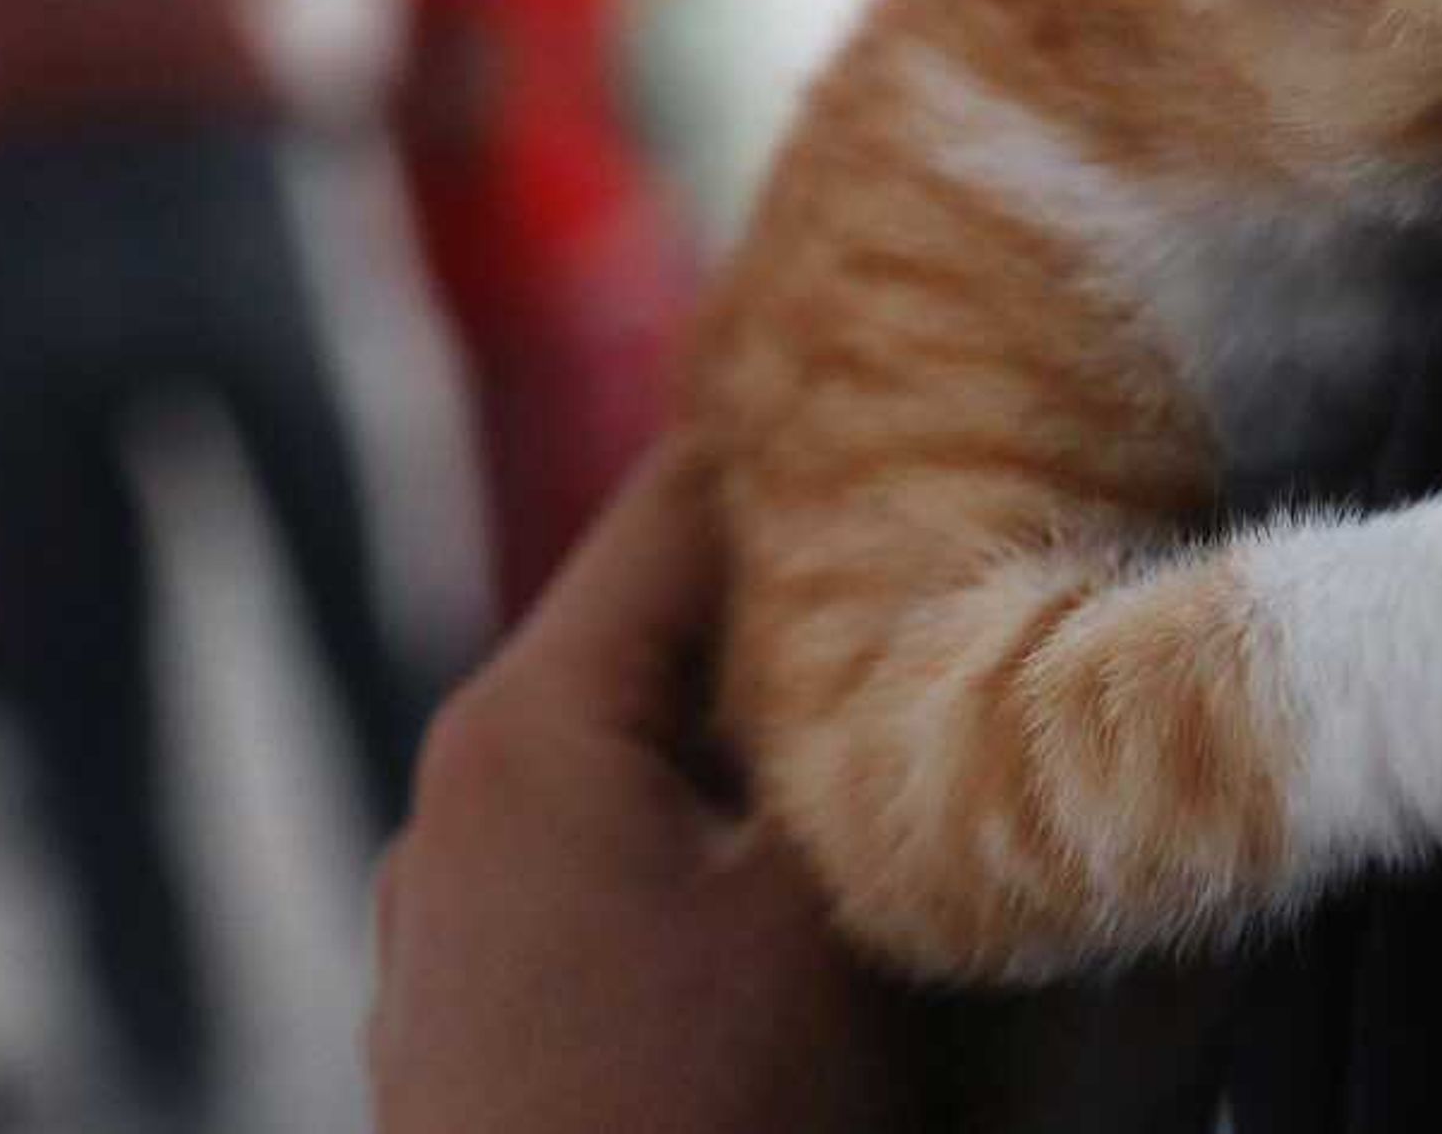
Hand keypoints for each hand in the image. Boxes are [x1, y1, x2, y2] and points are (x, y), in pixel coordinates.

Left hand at [370, 440, 911, 1133]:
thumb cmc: (703, 1122)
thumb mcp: (838, 911)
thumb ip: (893, 741)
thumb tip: (988, 625)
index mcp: (527, 719)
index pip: (689, 491)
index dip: (820, 432)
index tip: (945, 381)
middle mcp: (461, 791)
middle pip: (664, 621)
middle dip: (815, 585)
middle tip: (970, 538)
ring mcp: (453, 912)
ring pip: (645, 746)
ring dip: (770, 719)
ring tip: (916, 693)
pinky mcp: (481, 1010)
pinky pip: (617, 854)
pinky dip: (720, 826)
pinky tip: (828, 861)